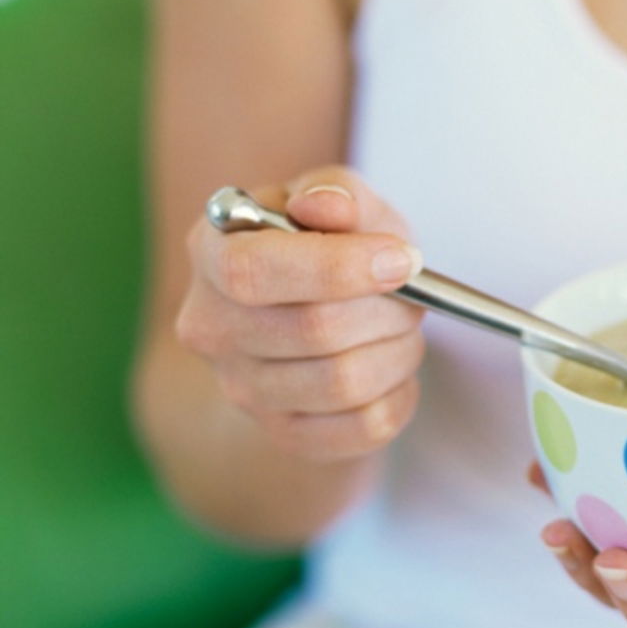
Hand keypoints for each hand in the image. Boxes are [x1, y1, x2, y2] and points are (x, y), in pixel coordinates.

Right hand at [176, 166, 424, 461]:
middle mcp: (211, 328)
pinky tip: (396, 368)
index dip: (338, 268)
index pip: (253, 272)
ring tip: (403, 328)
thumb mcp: (340, 200)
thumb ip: (337, 193)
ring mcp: (243, 389)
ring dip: (399, 351)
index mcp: (212, 254)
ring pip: (345, 383)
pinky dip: (401, 395)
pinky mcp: (285, 434)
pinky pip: (364, 428)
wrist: (317, 312)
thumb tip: (328, 207)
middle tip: (414, 294)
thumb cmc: (332, 244)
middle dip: (388, 309)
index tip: (403, 259)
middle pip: (314, 330)